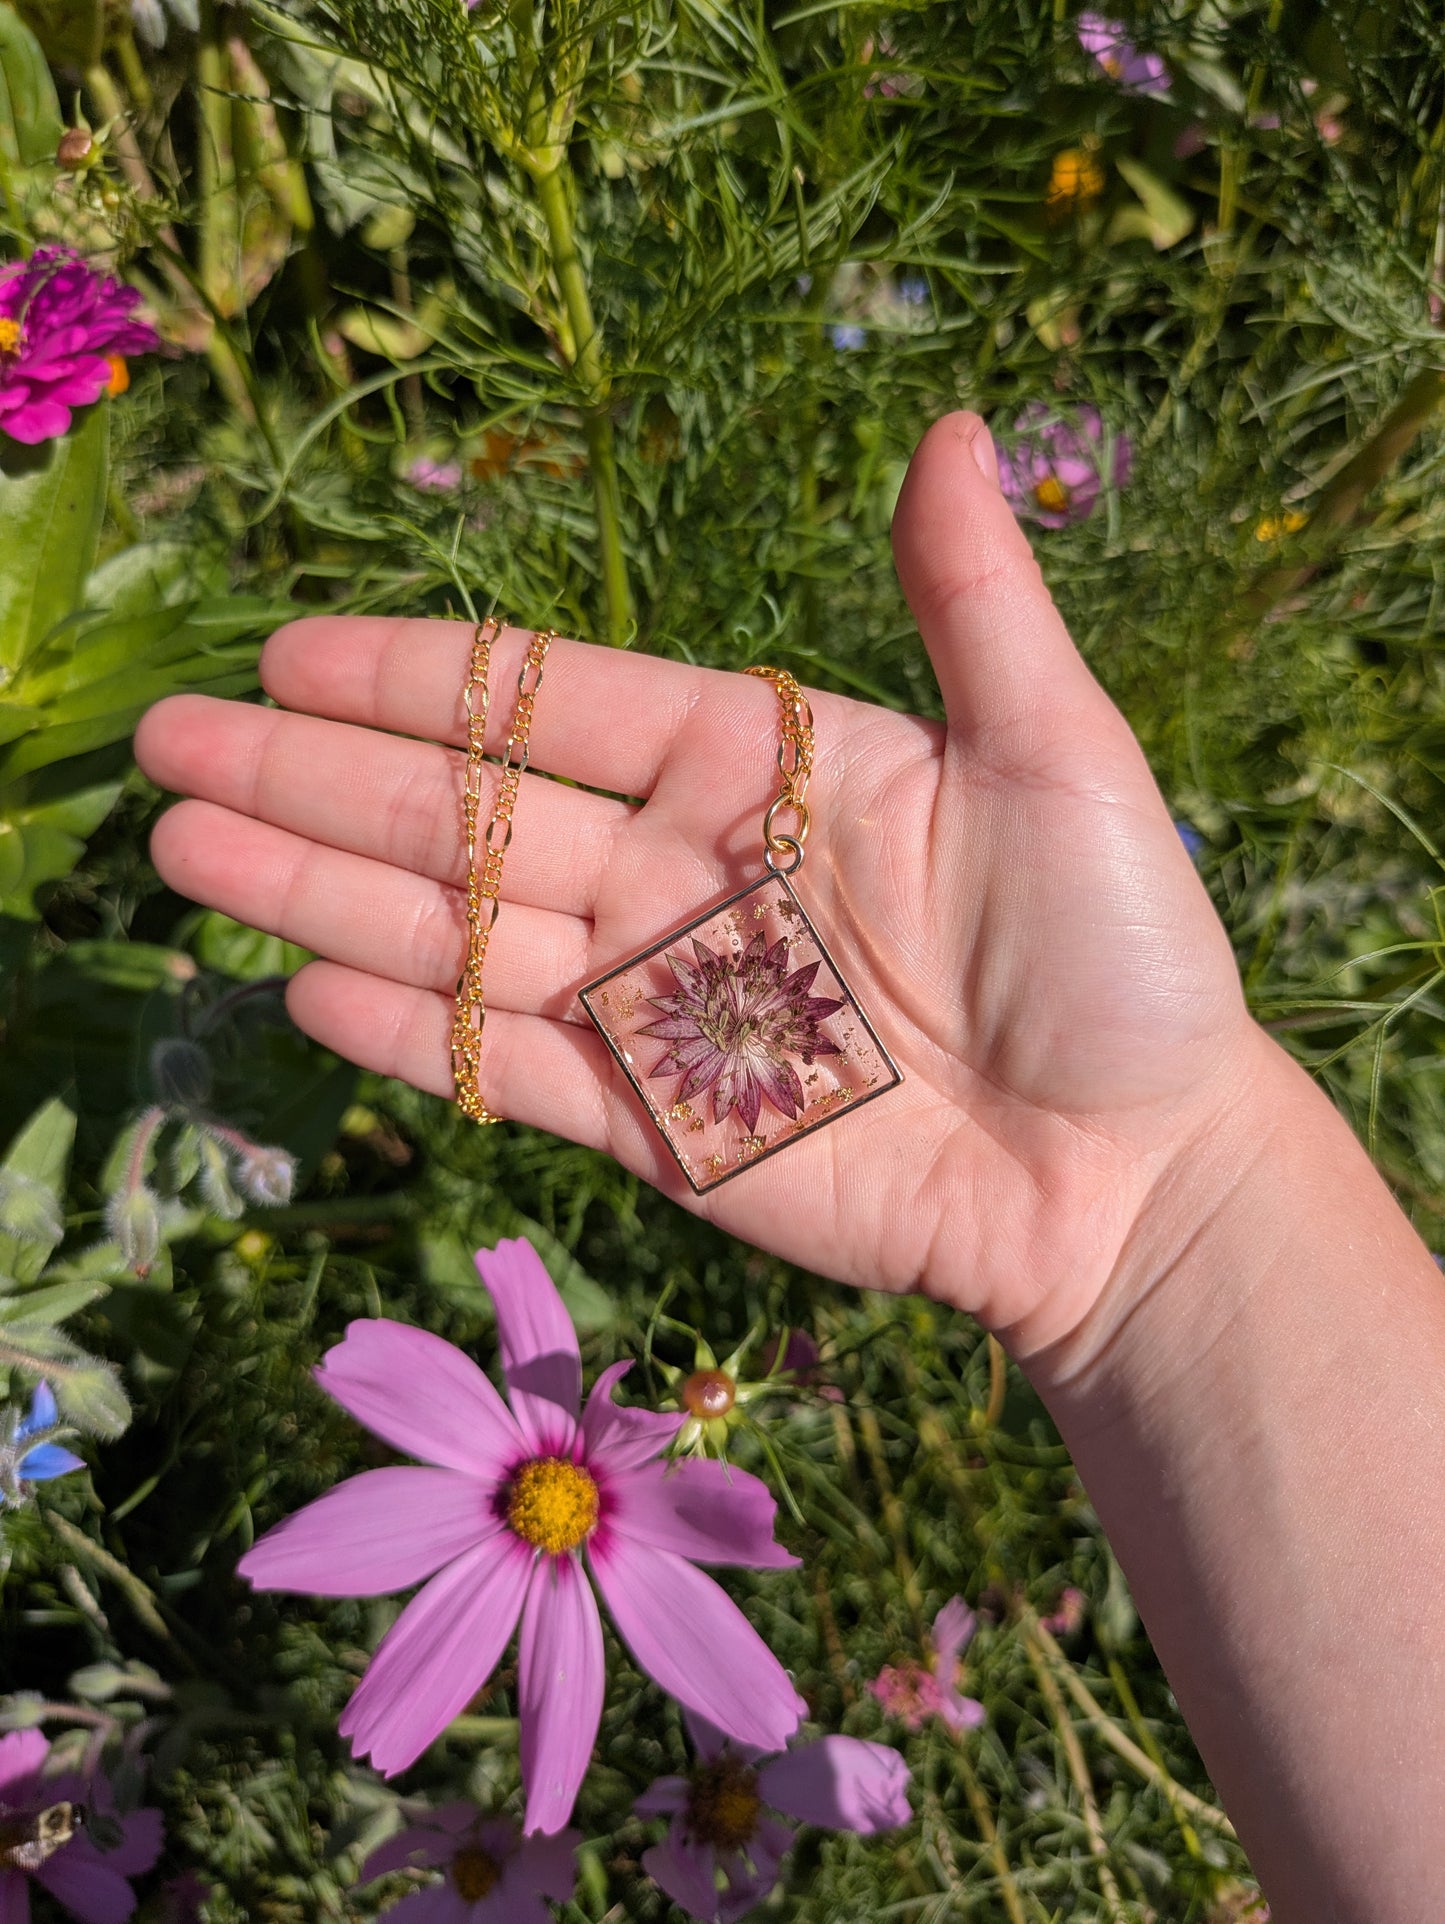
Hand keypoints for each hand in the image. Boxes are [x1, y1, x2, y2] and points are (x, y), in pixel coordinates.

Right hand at [135, 413, 1251, 1352]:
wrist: (1139, 1172)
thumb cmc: (1125, 955)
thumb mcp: (1063, 759)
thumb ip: (978, 608)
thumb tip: (957, 424)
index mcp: (762, 767)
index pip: (555, 707)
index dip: (422, 678)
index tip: (288, 649)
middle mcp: (685, 874)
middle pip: (472, 815)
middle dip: (317, 777)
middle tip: (167, 743)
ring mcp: (661, 1007)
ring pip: (463, 939)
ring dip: (321, 893)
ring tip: (185, 848)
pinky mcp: (661, 1129)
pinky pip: (514, 1074)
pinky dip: (414, 1038)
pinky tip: (305, 985)